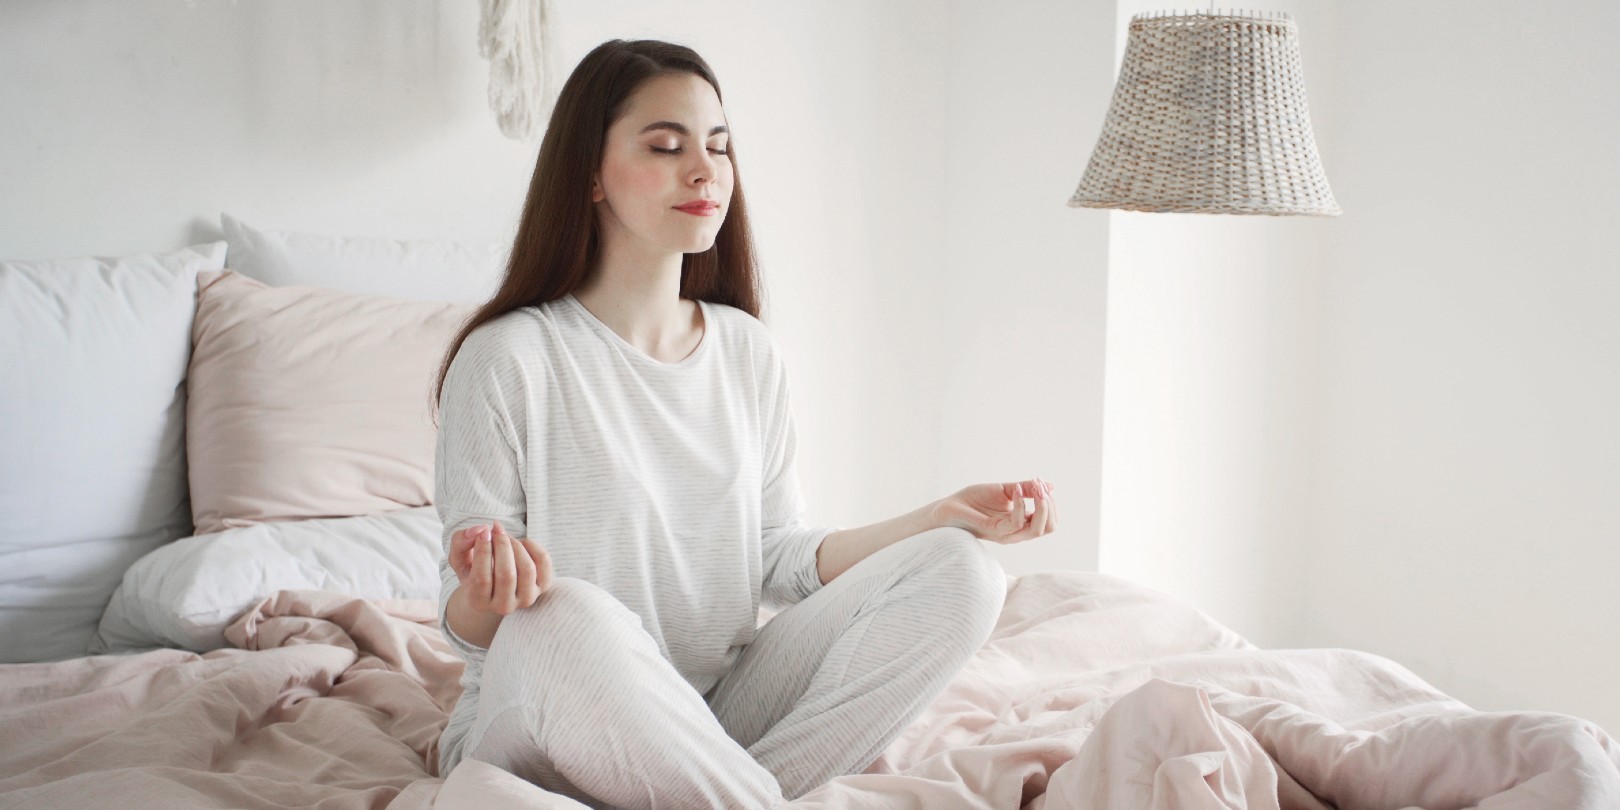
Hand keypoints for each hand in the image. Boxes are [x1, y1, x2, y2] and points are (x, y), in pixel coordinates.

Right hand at [449, 521, 552, 614]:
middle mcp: (503, 606)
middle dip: (501, 545)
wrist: (494, 584)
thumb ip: (460, 541)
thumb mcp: (459, 556)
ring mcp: (525, 599)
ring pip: (526, 569)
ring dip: (516, 545)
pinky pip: (543, 562)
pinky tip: (521, 543)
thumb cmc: (473, 568)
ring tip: (506, 537)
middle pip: (506, 575)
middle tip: (496, 529)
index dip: (483, 550)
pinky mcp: (542, 587)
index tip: (484, 531)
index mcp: (478, 602)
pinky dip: (533, 546)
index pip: (482, 578)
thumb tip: (480, 529)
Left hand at [934, 478, 1055, 544]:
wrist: (950, 506)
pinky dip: (1021, 505)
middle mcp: (1016, 532)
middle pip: (1048, 528)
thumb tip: (1050, 486)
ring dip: (1041, 505)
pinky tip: (1015, 491)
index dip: (1051, 504)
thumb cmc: (975, 500)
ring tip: (1035, 487)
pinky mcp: (993, 530)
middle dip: (1050, 505)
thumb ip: (1026, 489)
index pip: (1049, 522)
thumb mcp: (1006, 490)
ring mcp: (1005, 534)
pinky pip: (1016, 523)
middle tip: (1041, 487)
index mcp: (1021, 524)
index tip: (1042, 484)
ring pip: (1037, 529)